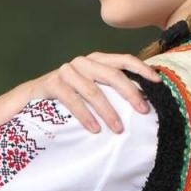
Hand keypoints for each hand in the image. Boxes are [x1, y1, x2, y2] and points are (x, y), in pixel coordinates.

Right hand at [16, 52, 156, 133]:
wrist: (33, 98)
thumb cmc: (71, 95)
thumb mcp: (94, 88)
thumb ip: (112, 89)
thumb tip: (144, 101)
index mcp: (97, 61)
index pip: (124, 60)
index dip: (141, 69)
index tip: (157, 83)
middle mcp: (83, 62)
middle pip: (112, 75)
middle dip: (130, 93)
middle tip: (144, 111)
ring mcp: (67, 71)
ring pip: (93, 90)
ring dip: (108, 111)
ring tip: (119, 129)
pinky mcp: (52, 83)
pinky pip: (73, 100)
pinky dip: (85, 116)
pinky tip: (94, 129)